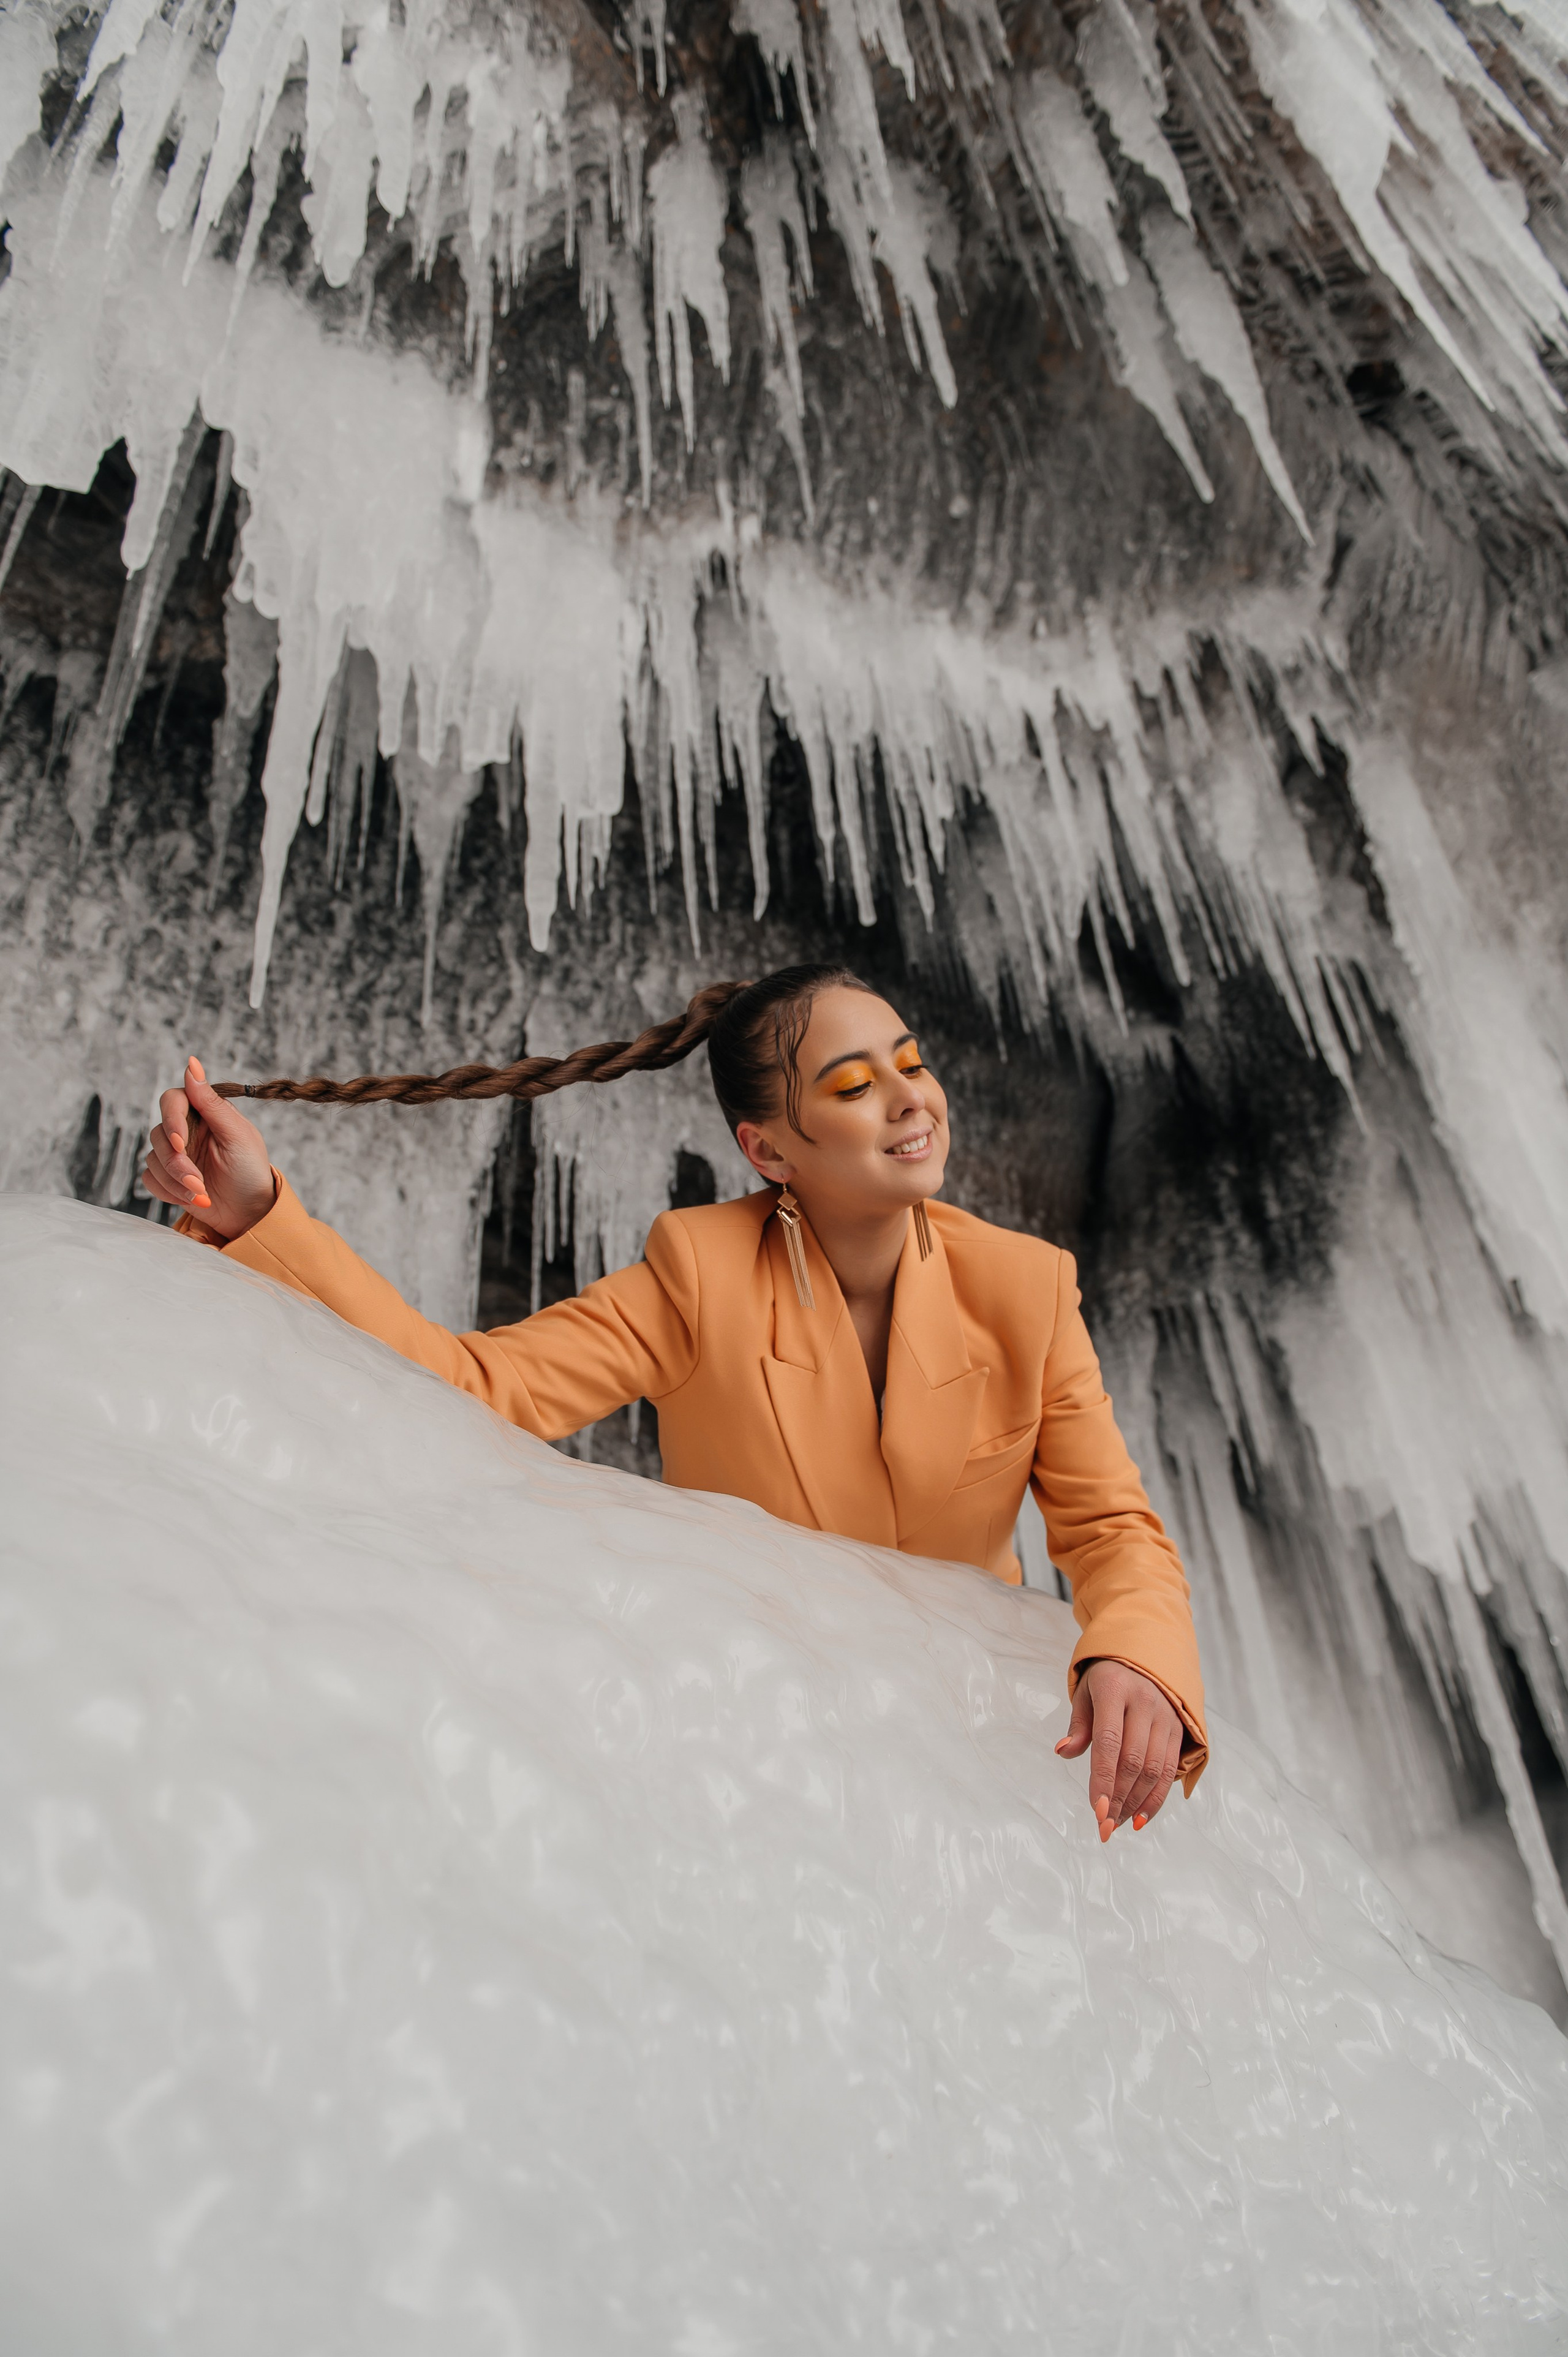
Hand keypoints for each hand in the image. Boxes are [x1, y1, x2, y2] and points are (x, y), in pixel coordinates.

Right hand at [142, 1057, 276, 1240]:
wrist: (250, 1214)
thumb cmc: (251, 1171)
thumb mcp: (238, 1135)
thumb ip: (212, 1102)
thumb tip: (192, 1063)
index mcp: (205, 1114)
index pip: (172, 1100)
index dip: (171, 1119)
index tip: (180, 1142)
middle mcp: (187, 1130)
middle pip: (158, 1133)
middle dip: (176, 1162)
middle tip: (198, 1181)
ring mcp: (176, 1154)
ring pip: (152, 1158)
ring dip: (175, 1180)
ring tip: (201, 1193)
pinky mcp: (168, 1178)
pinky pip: (150, 1178)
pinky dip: (167, 1191)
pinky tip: (192, 1199)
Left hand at [1055, 1658, 1185, 1840]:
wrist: (1147, 1653)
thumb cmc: (1107, 1678)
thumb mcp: (1086, 1692)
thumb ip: (1079, 1724)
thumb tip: (1063, 1751)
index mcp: (1116, 1689)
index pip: (1109, 1742)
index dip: (1103, 1779)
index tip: (1096, 1811)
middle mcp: (1146, 1702)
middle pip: (1134, 1761)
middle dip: (1119, 1799)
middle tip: (1103, 1827)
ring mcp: (1166, 1716)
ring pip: (1155, 1769)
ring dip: (1136, 1803)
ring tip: (1117, 1824)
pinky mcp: (1179, 1729)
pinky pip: (1171, 1770)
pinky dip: (1156, 1797)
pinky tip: (1140, 1818)